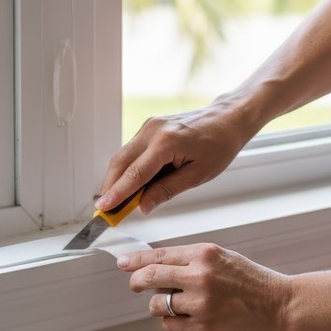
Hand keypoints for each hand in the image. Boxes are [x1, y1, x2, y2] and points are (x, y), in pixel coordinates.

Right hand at [96, 100, 256, 214]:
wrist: (227, 120)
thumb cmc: (219, 145)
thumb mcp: (197, 175)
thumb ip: (167, 191)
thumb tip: (143, 206)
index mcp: (166, 142)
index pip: (134, 174)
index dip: (117, 193)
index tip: (103, 209)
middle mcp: (152, 130)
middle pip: (120, 163)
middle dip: (110, 188)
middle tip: (106, 210)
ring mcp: (149, 126)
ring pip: (122, 156)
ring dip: (117, 179)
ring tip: (119, 202)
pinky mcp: (150, 127)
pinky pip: (132, 150)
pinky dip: (128, 168)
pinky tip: (133, 185)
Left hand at [117, 243, 293, 330]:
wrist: (281, 306)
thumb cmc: (255, 283)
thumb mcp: (224, 258)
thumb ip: (193, 261)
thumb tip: (161, 266)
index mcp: (204, 254)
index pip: (159, 255)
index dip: (136, 260)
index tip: (124, 263)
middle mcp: (200, 276)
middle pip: (150, 277)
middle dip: (136, 282)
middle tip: (135, 286)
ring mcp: (200, 303)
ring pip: (156, 304)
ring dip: (158, 306)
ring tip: (175, 305)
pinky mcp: (203, 327)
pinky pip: (170, 325)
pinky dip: (171, 322)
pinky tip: (185, 318)